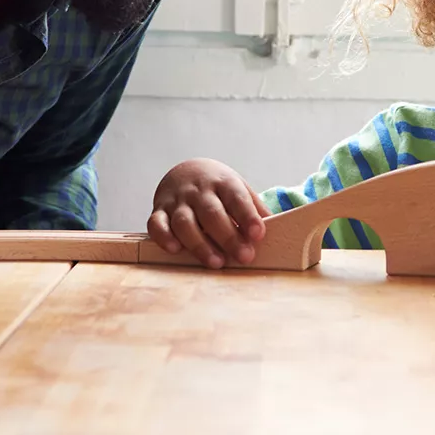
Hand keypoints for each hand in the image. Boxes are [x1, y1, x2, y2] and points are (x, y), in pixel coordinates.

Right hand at [146, 158, 268, 268]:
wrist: (185, 171)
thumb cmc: (217, 188)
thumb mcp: (238, 190)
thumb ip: (254, 209)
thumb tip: (278, 228)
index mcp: (223, 183)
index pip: (237, 198)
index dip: (247, 216)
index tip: (258, 234)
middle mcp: (199, 190)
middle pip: (212, 213)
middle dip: (228, 236)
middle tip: (244, 257)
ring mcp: (177, 201)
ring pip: (185, 222)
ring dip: (200, 244)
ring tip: (216, 263)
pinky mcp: (159, 210)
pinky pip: (156, 224)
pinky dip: (164, 237)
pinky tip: (176, 249)